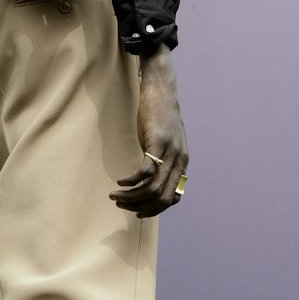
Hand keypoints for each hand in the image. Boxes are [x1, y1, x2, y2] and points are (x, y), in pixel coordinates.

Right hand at [110, 46, 187, 217]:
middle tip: (122, 205)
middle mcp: (180, 160)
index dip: (154, 209)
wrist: (162, 87)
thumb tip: (148, 178)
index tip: (137, 212)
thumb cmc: (159, 115)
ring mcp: (170, 151)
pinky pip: (144, 171)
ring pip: (152, 187)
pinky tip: (120, 181)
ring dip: (131, 196)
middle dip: (140, 206)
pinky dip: (131, 181)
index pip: (173, 198)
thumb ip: (161, 160)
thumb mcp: (164, 142)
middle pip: (162, 197)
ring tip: (115, 196)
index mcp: (183, 163)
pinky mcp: (157, 141)